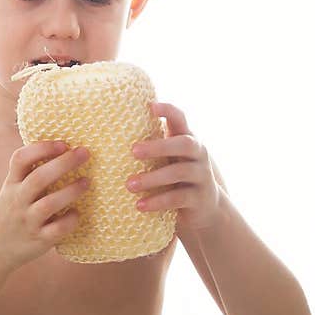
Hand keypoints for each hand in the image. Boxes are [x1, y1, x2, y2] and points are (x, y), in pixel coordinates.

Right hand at [0, 140, 90, 272]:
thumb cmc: (11, 213)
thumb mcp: (12, 190)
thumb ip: (29, 173)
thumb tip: (63, 149)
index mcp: (12, 184)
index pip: (20, 159)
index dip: (41, 148)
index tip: (62, 143)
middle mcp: (18, 200)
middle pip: (38, 178)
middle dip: (63, 163)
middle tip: (84, 153)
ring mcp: (28, 221)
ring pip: (48, 204)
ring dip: (70, 191)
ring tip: (86, 182)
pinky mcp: (38, 240)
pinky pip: (56, 230)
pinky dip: (70, 220)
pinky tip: (76, 213)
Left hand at [127, 102, 221, 230]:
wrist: (206, 208)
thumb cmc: (176, 178)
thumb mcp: (167, 159)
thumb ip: (151, 148)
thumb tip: (108, 136)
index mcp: (186, 140)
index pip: (180, 119)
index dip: (168, 110)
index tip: (150, 105)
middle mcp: (198, 154)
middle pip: (184, 144)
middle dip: (159, 146)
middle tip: (133, 151)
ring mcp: (202, 176)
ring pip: (179, 172)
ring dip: (152, 178)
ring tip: (129, 185)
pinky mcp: (199, 198)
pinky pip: (178, 198)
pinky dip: (158, 201)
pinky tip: (140, 205)